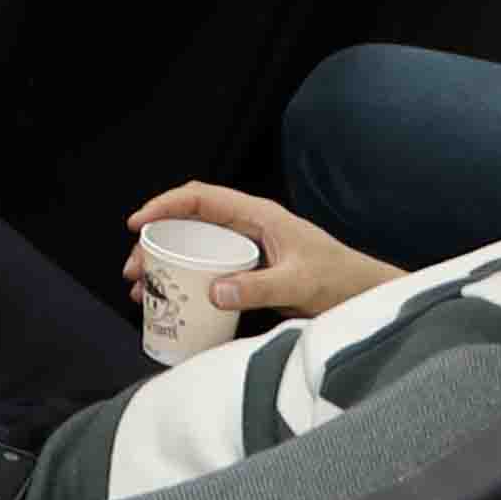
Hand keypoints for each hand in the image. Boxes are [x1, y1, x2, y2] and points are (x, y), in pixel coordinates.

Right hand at [130, 181, 391, 329]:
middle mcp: (247, 226)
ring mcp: (247, 248)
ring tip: (143, 289)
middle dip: (155, 242)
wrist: (366, 295)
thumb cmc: (341, 280)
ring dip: (165, 264)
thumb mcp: (300, 284)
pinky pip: (208, 268)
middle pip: (189, 222)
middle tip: (134, 269)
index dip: (164, 205)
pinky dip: (185, 281)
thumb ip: (259, 288)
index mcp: (258, 215)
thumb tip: (213, 292)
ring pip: (194, 246)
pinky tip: (173, 301)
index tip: (138, 224)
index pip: (200, 198)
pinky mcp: (249, 270)